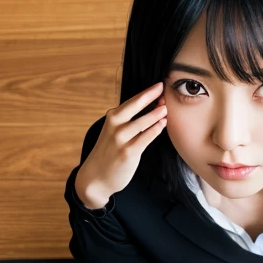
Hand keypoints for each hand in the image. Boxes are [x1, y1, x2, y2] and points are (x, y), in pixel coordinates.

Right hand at [75, 82, 168, 206]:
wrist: (96, 177)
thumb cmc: (108, 153)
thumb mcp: (114, 132)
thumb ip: (127, 120)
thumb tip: (151, 106)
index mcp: (112, 118)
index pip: (132, 101)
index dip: (147, 92)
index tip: (159, 84)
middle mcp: (115, 126)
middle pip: (135, 105)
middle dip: (150, 95)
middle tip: (164, 87)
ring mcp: (120, 139)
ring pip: (142, 122)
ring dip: (156, 114)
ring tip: (166, 107)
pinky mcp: (128, 152)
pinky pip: (145, 138)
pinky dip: (155, 129)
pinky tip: (162, 124)